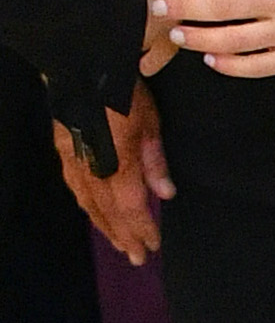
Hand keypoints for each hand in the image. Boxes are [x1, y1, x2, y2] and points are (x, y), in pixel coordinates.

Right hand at [57, 87, 170, 263]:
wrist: (80, 64)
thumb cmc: (120, 88)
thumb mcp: (149, 121)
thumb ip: (155, 161)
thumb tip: (165, 194)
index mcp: (118, 163)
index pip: (131, 208)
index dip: (143, 229)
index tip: (154, 246)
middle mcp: (92, 169)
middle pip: (109, 213)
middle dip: (125, 237)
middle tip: (138, 258)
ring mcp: (73, 161)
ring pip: (89, 204)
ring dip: (105, 226)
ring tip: (119, 243)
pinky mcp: (62, 151)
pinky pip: (76, 188)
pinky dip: (88, 206)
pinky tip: (95, 213)